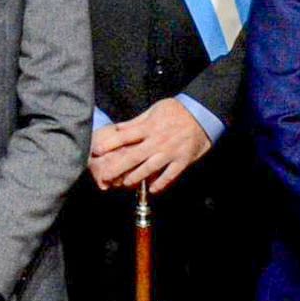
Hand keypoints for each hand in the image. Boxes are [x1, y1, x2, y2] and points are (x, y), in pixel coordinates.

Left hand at [88, 99, 215, 196]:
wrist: (203, 113)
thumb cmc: (176, 111)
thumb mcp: (154, 111)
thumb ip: (135, 123)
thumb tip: (116, 130)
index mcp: (149, 127)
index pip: (124, 137)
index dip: (109, 144)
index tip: (96, 151)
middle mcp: (157, 141)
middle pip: (133, 156)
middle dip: (117, 167)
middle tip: (104, 176)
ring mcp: (170, 152)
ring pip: (150, 168)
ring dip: (136, 177)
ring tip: (125, 183)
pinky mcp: (182, 160)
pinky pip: (170, 175)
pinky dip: (161, 183)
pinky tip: (152, 190)